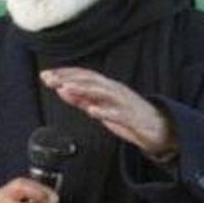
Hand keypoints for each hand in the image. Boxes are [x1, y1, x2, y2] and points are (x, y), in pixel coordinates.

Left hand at [40, 67, 176, 158]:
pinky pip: (117, 114)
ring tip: (65, 88)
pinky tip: (92, 111)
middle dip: (68, 78)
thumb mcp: (99, 106)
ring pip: (102, 92)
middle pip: (90, 80)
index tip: (46, 75)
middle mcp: (114, 90)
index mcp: (106, 87)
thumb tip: (61, 89)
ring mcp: (123, 102)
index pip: (83, 75)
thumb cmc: (127, 116)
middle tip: (49, 78)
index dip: (64, 74)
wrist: (157, 128)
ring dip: (83, 89)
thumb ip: (81, 99)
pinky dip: (104, 111)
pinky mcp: (131, 117)